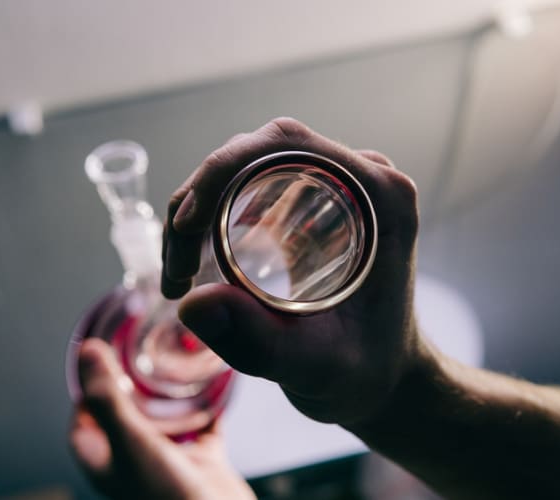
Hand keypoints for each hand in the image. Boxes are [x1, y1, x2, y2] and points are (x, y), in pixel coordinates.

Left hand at [69, 338, 255, 499]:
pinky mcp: (203, 459)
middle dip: (135, 380)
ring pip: (167, 417)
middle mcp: (134, 458)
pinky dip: (210, 405)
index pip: (85, 413)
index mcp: (105, 458)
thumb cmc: (166, 496)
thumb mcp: (131, 440)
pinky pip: (206, 424)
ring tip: (180, 361)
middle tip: (144, 349)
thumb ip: (109, 397)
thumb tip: (87, 352)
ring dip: (172, 392)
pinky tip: (218, 385)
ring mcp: (170, 459)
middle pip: (127, 411)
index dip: (90, 383)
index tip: (103, 353)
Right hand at [162, 117, 425, 425]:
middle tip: (177, 268)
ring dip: (198, 209)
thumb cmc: (364, 372)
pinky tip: (192, 265)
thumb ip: (261, 343)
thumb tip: (191, 303)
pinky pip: (251, 188)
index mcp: (380, 197)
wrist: (383, 379)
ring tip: (178, 275)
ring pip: (247, 167)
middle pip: (260, 151)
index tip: (185, 223)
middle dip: (201, 197)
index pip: (288, 145)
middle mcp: (361, 179)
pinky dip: (211, 218)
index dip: (222, 168)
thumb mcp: (318, 367)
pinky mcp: (313, 205)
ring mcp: (337, 188)